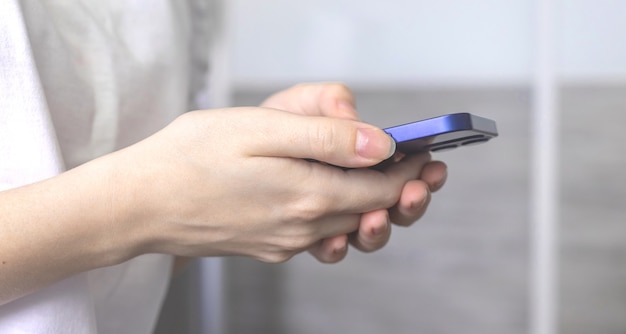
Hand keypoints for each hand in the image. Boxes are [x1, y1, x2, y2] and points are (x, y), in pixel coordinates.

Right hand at [107, 107, 425, 262]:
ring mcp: (285, 242)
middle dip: (404, 192)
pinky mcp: (269, 246)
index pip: (382, 187)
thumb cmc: (192, 157)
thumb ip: (326, 137)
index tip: (428, 152)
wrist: (139, 203)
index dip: (411, 168)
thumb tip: (380, 144)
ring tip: (393, 188)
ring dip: (375, 209)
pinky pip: (319, 236)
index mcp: (309, 195)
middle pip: (372, 213)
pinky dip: (339, 219)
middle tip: (426, 173)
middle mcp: (304, 228)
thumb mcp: (261, 128)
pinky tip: (337, 203)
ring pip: (348, 228)